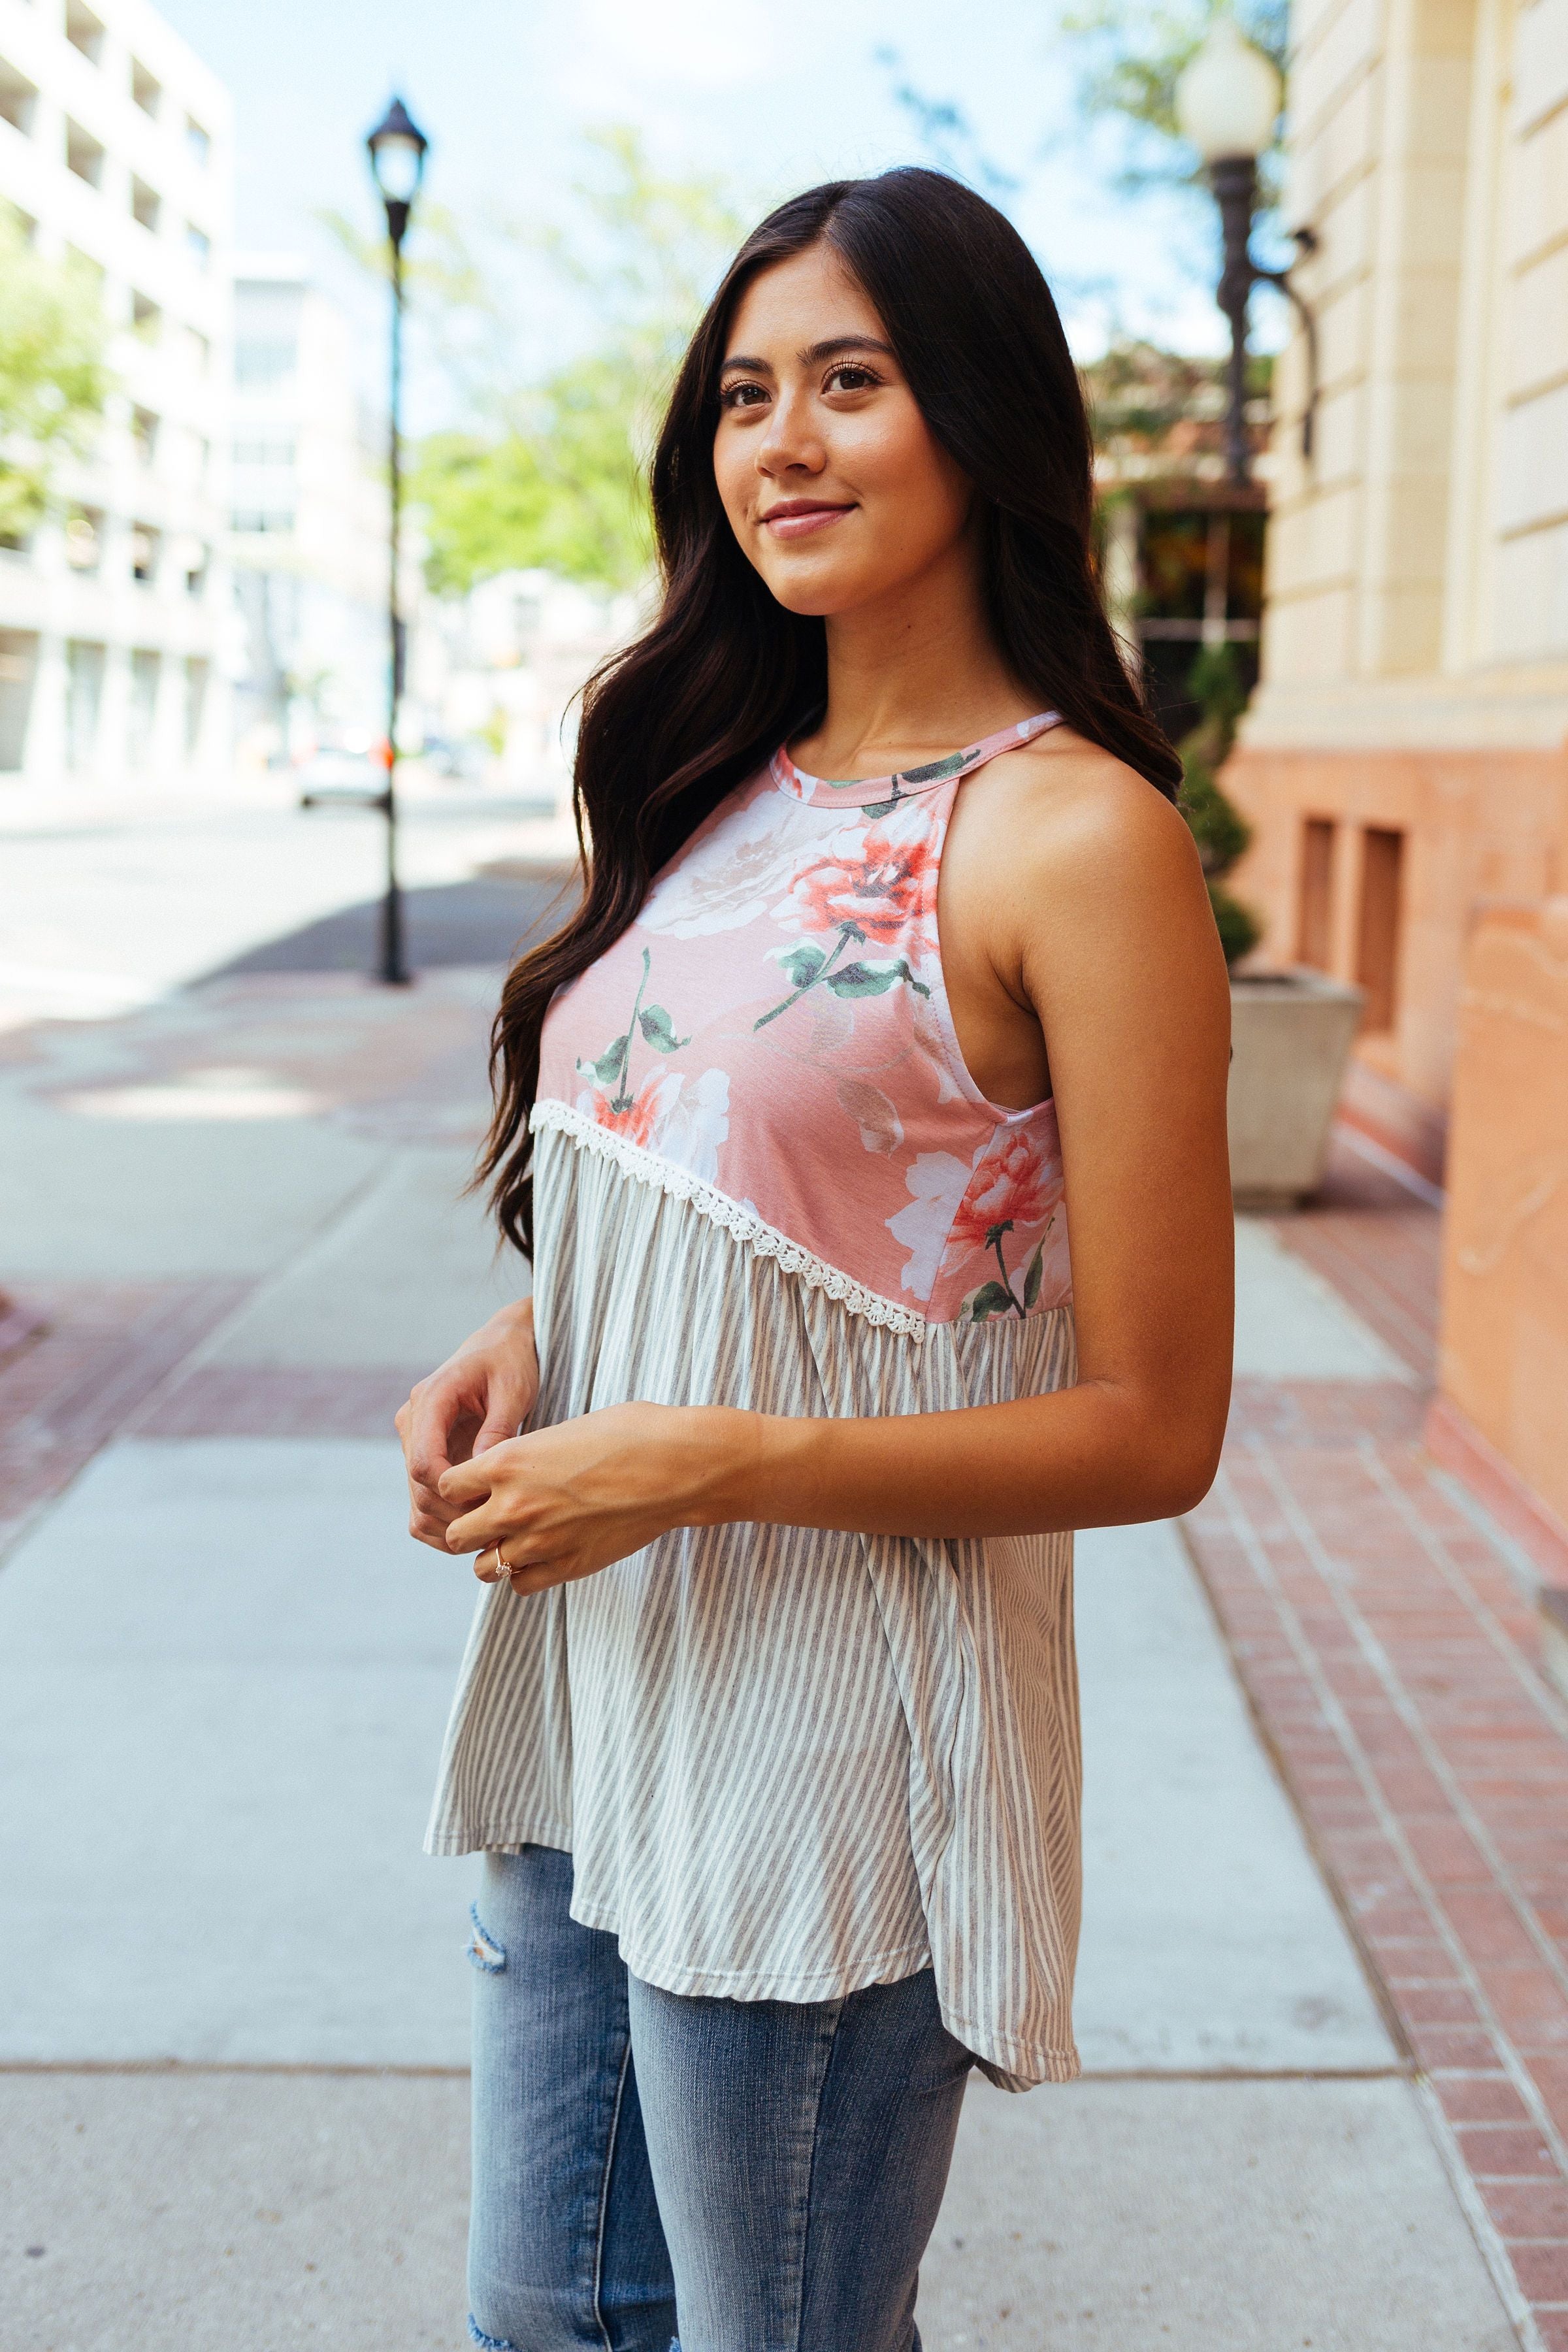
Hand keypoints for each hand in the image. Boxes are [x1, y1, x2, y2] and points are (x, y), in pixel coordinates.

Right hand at [396, 1298, 539, 1551]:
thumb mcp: (513, 1388)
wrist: (502, 1344)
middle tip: (499, 1524)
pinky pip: (423, 1503)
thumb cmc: (511, 1360)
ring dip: (449, 1526)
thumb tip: (484, 1471)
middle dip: (455, 1515)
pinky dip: (444, 1523)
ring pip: (417, 1504)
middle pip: (418, 1489)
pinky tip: (478, 1527)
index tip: (490, 1503)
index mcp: (430, 1400)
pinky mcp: (426, 1456)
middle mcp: (413, 1422)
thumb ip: (498, 1428)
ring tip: (491, 1532)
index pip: (423, 1463)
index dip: (451, 1493)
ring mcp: (415, 1441)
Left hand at [439, 1402, 756, 1596]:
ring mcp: (538, 1542)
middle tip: (491, 1516)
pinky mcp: (567, 1567)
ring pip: (483, 1568)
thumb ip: (522, 1458)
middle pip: (454, 1535)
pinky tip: (544, 1553)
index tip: (476, 1484)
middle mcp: (512, 1506)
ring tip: (518, 1538)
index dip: (458, 1486)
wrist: (676, 1467)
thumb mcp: (560, 1432)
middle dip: (468, 1526)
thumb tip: (505, 1471)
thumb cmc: (628, 1434)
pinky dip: (525, 1573)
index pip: (443, 1486)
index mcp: (505, 1463)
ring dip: (494, 1554)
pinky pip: (520, 1585)